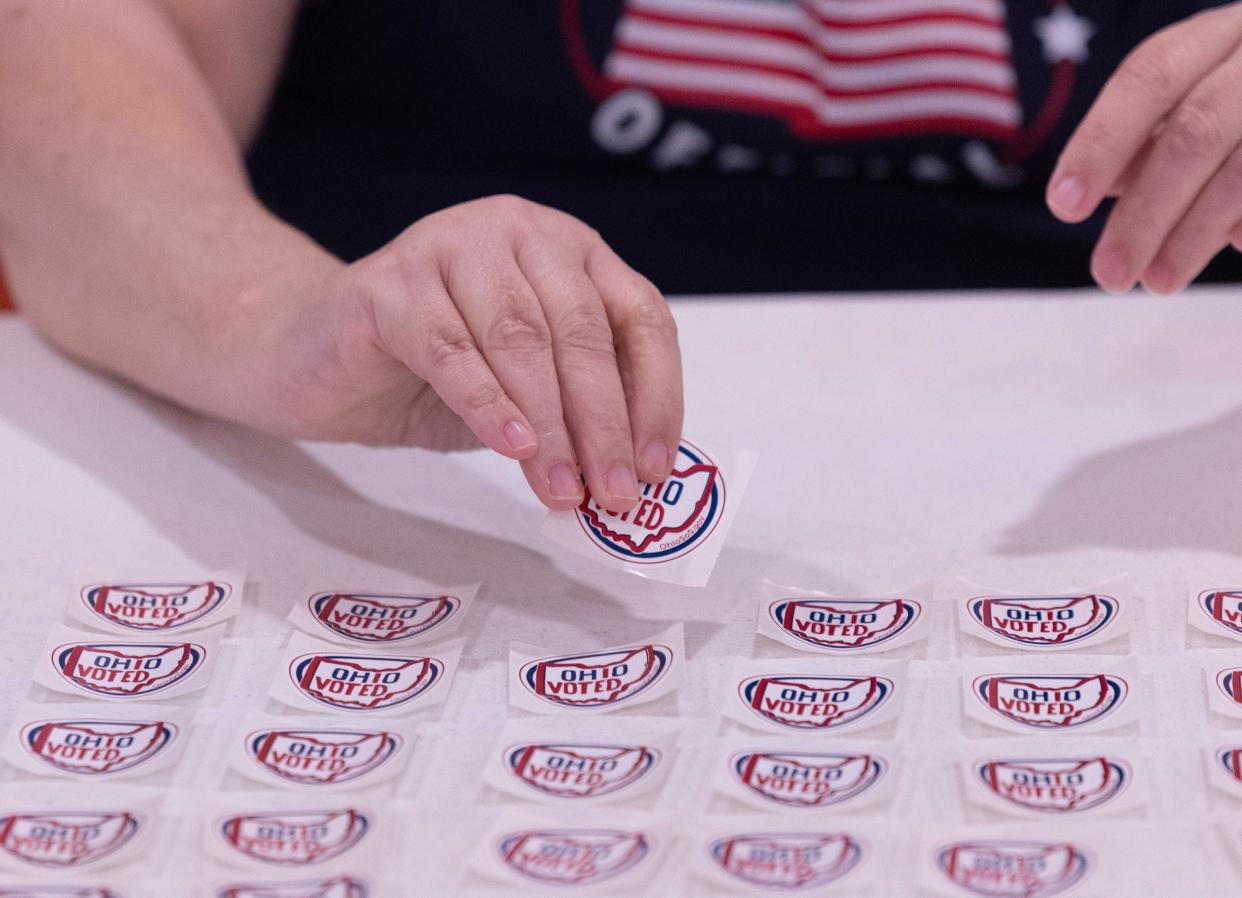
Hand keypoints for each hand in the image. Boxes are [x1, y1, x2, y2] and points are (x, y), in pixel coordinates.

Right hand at [260, 194, 682, 512]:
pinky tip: (513, 449)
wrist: (311, 358)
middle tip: (615, 493)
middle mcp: (516, 231)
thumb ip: (575, 412)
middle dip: (605, 423)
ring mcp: (449, 245)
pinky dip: (488, 403)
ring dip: (552, 425)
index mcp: (567, 250)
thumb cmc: (429, 375)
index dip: (657, 395)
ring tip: (564, 490)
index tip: (657, 468)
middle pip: (582, 331)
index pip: (638, 316)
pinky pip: (450, 349)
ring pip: (521, 339)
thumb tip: (632, 471)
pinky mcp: (388, 283)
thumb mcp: (525, 393)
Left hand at [1046, 3, 1241, 293]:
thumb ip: (1144, 141)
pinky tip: (1230, 246)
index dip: (1101, 142)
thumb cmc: (1238, 102)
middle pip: (1197, 131)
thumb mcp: (1192, 102)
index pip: (1149, 77)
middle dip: (1145, 212)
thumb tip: (1096, 187)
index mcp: (1217, 37)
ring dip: (1195, 235)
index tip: (1063, 205)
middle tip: (1109, 275)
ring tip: (1157, 282)